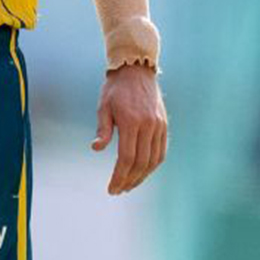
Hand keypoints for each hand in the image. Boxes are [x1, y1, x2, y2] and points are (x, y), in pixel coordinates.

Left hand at [92, 64, 167, 193]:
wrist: (136, 70)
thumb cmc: (115, 89)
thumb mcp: (104, 106)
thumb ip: (103, 129)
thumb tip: (96, 149)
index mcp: (131, 122)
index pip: (126, 158)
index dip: (119, 176)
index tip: (112, 188)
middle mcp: (148, 125)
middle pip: (140, 163)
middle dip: (129, 180)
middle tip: (118, 190)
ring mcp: (158, 126)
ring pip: (153, 160)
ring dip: (141, 176)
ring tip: (129, 185)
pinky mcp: (164, 125)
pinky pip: (161, 152)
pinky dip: (152, 165)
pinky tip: (142, 172)